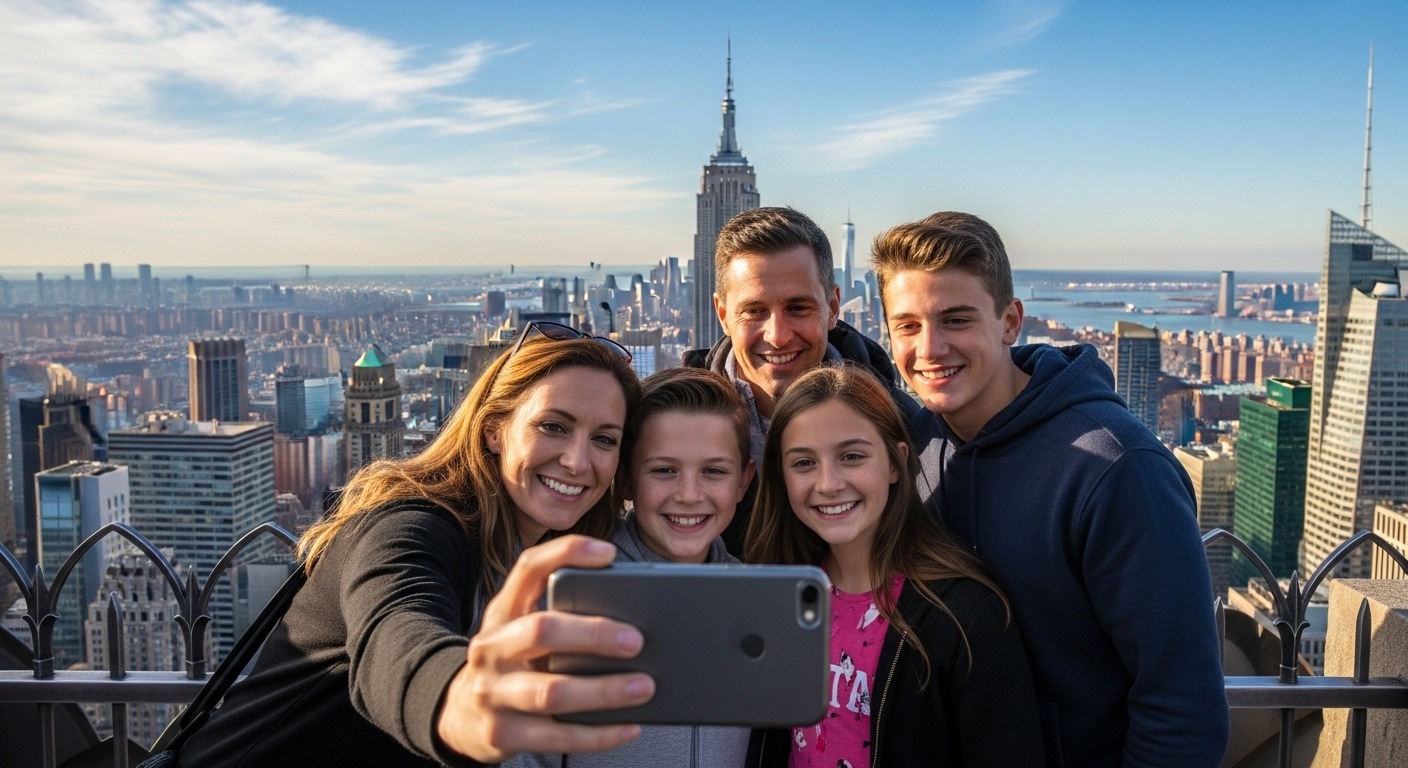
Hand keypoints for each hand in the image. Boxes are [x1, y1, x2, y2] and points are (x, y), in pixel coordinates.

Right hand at [436, 535, 652, 762]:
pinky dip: (599, 734)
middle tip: (636, 640)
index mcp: (503, 612)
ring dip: (603, 691)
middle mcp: (492, 647)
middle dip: (593, 634)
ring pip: (552, 692)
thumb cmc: (511, 664)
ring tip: (643, 687)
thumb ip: (561, 615)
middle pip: (541, 631)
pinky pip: (557, 738)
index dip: (567, 553)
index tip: (609, 555)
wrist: (460, 715)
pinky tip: (629, 727)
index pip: (529, 568)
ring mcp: (493, 693)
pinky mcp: (502, 734)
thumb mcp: (520, 630)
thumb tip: (633, 616)